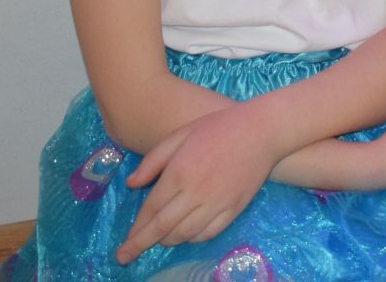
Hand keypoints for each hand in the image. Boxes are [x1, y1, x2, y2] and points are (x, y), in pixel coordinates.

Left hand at [115, 106, 276, 264]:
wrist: (262, 130)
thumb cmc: (218, 127)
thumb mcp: (180, 135)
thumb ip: (153, 160)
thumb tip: (131, 185)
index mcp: (179, 172)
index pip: (150, 209)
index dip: (135, 230)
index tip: (123, 246)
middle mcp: (196, 192)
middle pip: (163, 228)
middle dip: (141, 245)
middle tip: (126, 257)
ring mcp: (217, 203)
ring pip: (185, 234)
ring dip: (166, 241)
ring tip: (157, 241)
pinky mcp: (234, 209)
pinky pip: (208, 233)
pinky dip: (192, 239)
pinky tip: (185, 235)